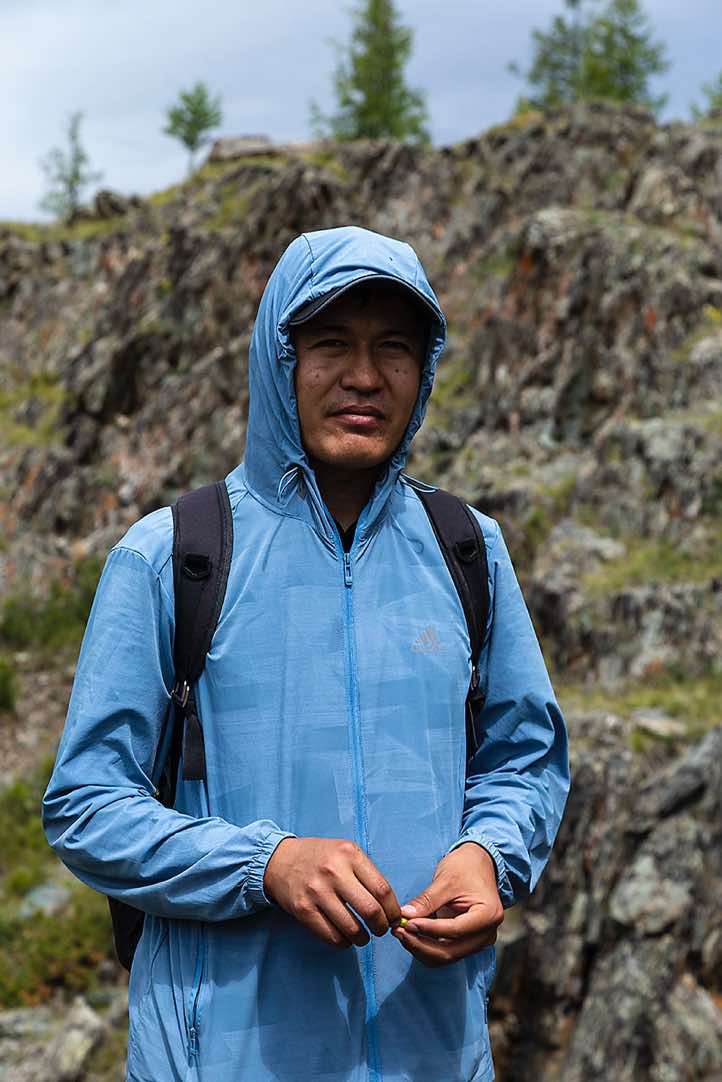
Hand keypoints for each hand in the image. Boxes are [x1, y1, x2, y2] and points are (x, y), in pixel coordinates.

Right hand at [264, 836, 401, 949]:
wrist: (280, 860)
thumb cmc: (320, 857)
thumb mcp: (345, 852)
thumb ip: (366, 873)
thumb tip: (391, 906)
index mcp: (349, 854)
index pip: (382, 889)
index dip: (393, 910)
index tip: (394, 918)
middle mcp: (334, 871)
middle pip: (370, 910)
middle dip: (381, 927)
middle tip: (381, 930)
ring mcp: (317, 891)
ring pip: (352, 928)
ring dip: (363, 938)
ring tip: (362, 936)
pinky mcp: (303, 909)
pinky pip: (331, 936)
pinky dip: (343, 943)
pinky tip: (345, 937)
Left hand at [392, 843, 503, 967]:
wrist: (478, 864)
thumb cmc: (466, 867)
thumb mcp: (446, 880)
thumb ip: (427, 901)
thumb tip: (405, 915)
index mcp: (488, 915)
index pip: (455, 930)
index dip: (428, 929)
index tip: (406, 923)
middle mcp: (486, 934)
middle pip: (450, 951)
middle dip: (421, 944)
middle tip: (398, 931)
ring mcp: (478, 940)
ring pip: (446, 955)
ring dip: (421, 948)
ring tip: (401, 932)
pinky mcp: (467, 942)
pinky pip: (445, 951)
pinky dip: (426, 946)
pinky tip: (410, 935)